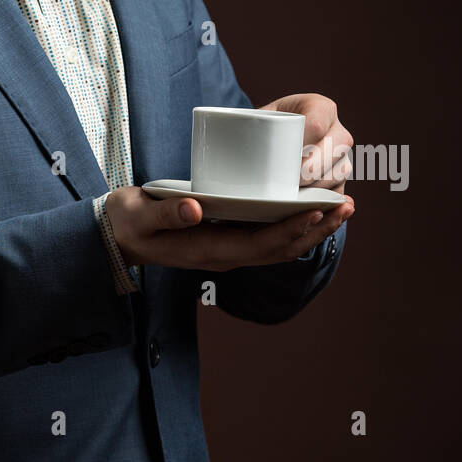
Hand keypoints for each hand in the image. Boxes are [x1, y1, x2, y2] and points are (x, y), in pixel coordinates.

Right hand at [106, 92, 355, 270]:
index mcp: (210, 250)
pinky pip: (269, 239)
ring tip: (339, 208)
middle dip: (316, 229)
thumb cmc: (127, 223)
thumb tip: (196, 209)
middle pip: (282, 249)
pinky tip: (308, 210)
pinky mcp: (227, 240)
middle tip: (346, 205)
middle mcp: (226, 256)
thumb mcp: (140, 216)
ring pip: (280, 246)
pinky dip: (294, 227)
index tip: (318, 208)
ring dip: (312, 230)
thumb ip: (167, 214)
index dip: (292, 228)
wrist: (115, 237)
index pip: (262, 244)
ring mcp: (228, 251)